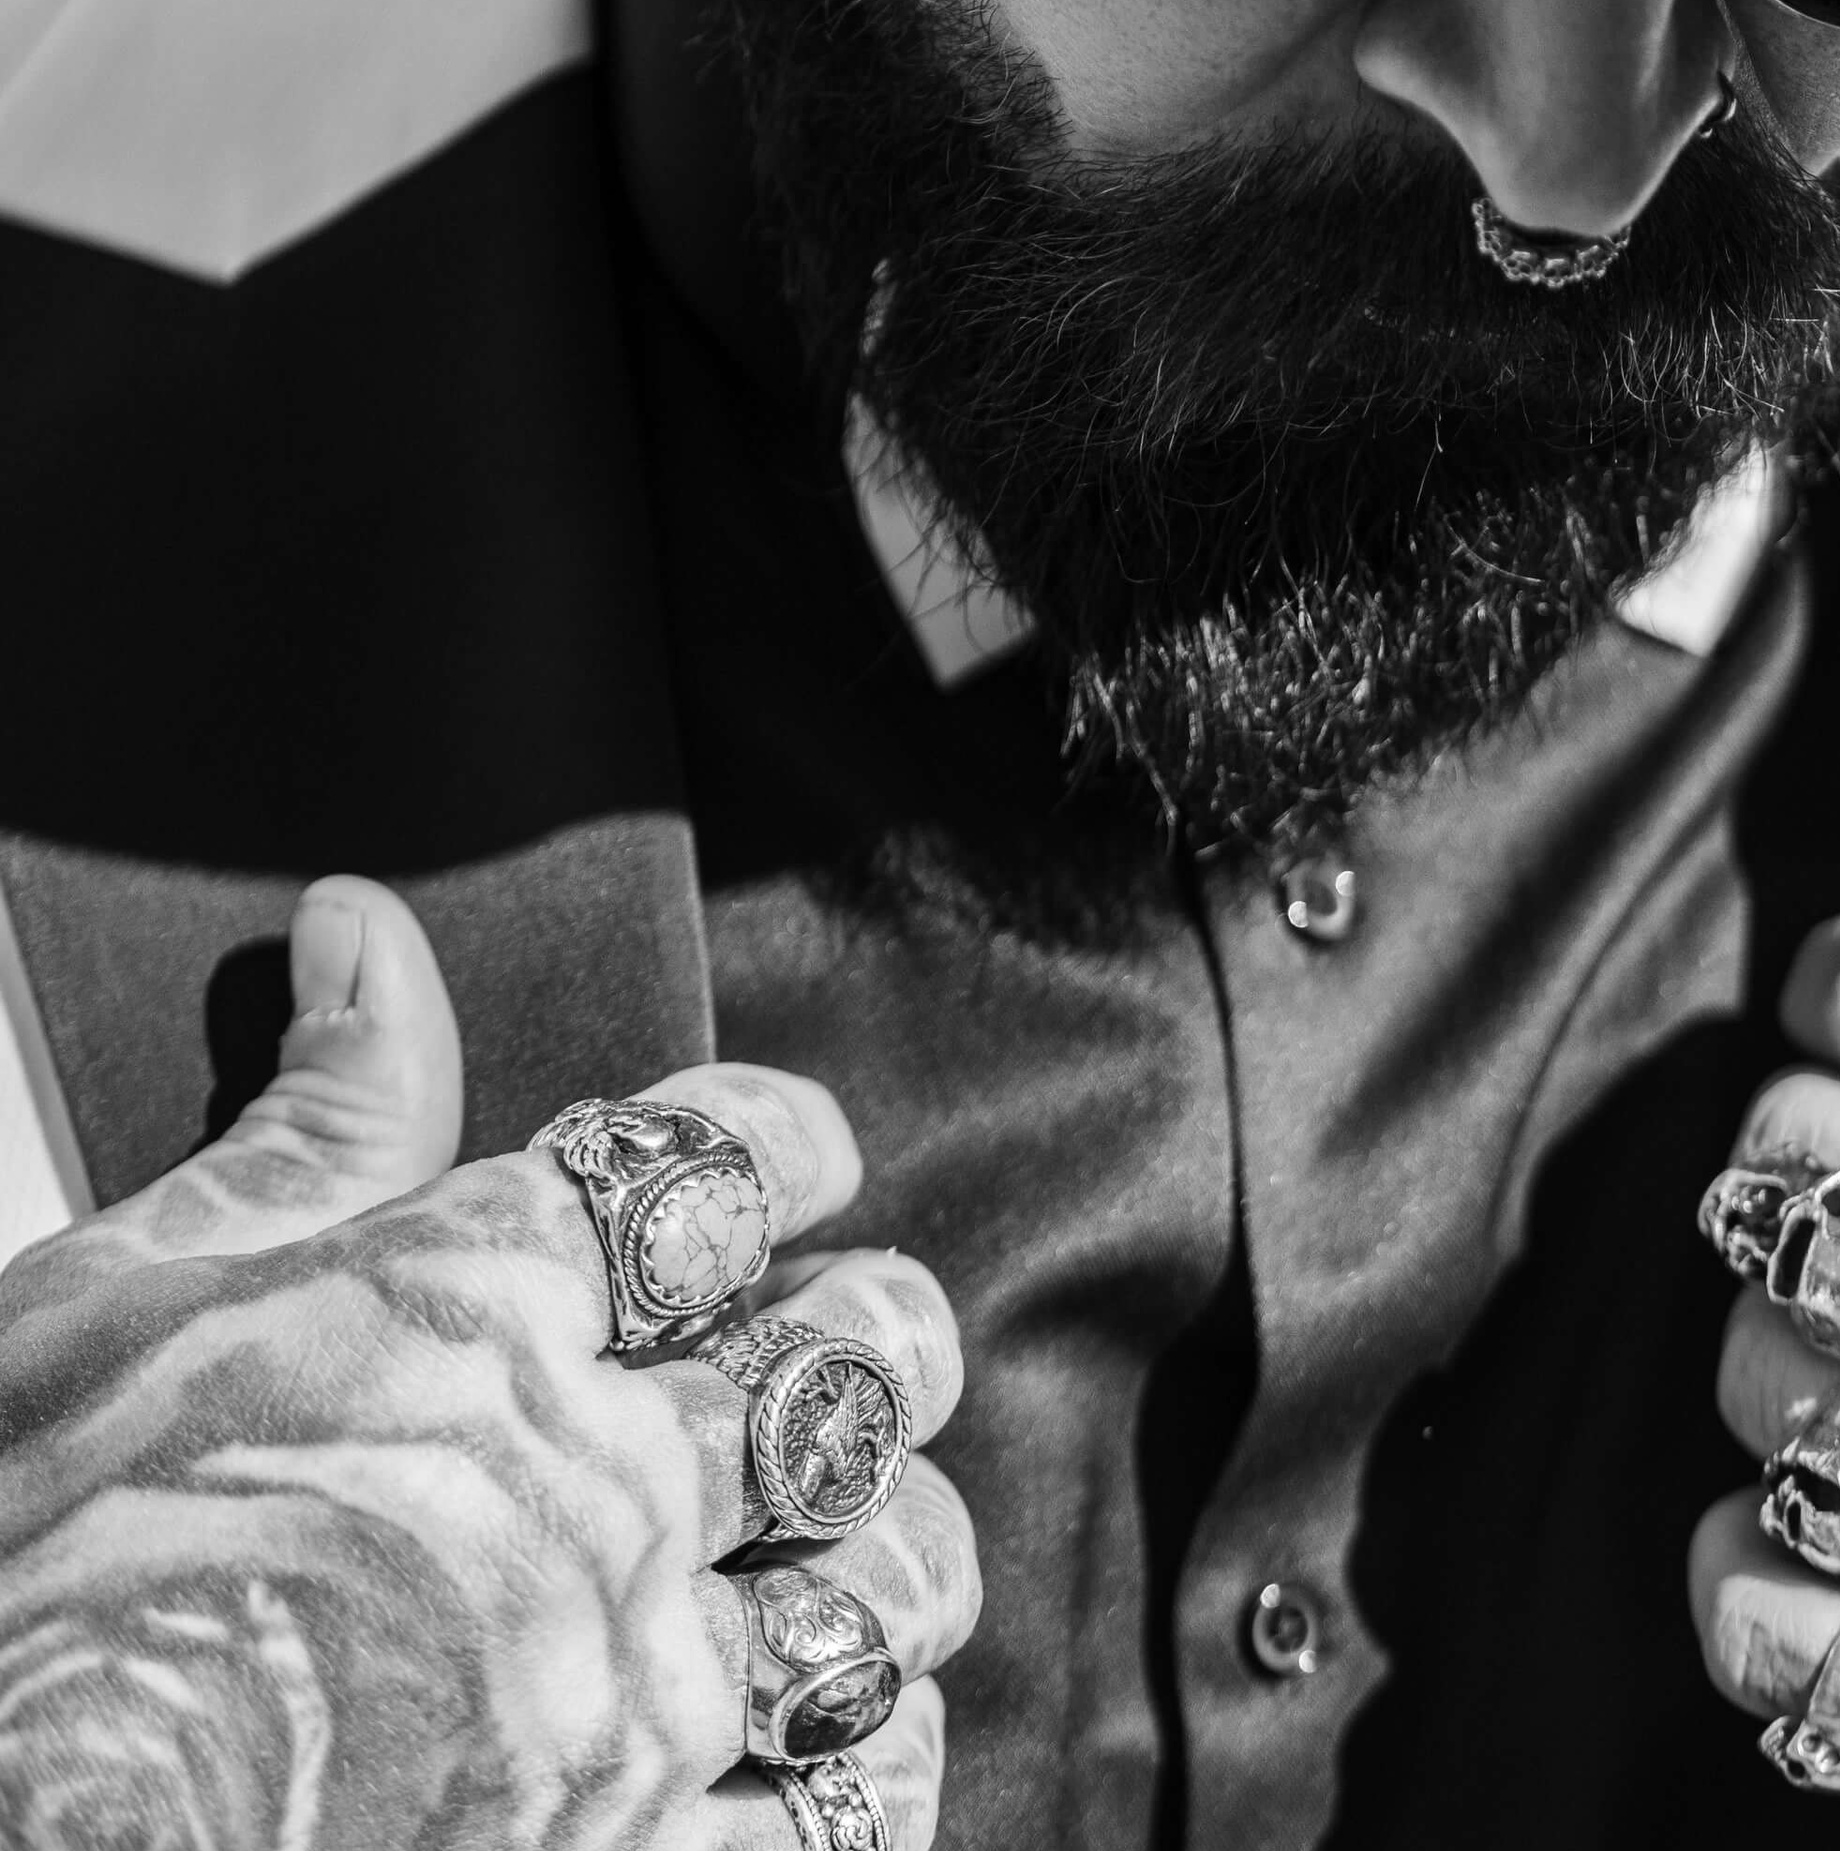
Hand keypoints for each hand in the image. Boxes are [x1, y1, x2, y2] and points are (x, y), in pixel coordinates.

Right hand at [0, 877, 977, 1849]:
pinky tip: (838, 1732)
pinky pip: (844, 1810)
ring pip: (888, 1579)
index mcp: (480, 1310)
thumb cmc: (22, 1570)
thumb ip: (313, 1111)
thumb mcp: (128, 1292)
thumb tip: (369, 929)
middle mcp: (590, 1477)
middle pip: (854, 1359)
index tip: (805, 1154)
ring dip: (900, 1548)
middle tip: (871, 1339)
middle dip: (886, 1335)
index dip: (794, 1139)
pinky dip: (872, 1762)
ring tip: (867, 1538)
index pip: (726, 1160)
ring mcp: (623, 1686)